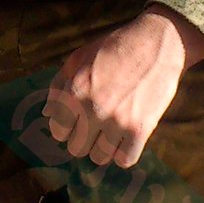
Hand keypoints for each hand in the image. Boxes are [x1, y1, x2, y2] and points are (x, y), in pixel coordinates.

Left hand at [44, 8, 203, 167]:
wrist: (157, 42)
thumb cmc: (114, 48)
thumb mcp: (79, 57)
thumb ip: (58, 85)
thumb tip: (46, 114)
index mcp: (74, 91)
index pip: (58, 131)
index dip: (67, 126)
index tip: (79, 119)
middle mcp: (93, 108)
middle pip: (76, 148)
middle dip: (84, 138)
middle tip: (97, 124)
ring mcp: (117, 120)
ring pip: (99, 157)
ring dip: (104, 147)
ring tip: (112, 130)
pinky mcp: (141, 128)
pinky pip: (125, 160)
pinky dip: (124, 153)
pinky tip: (127, 138)